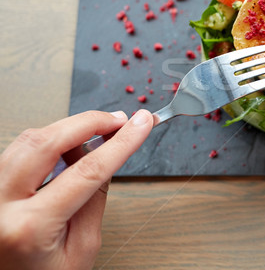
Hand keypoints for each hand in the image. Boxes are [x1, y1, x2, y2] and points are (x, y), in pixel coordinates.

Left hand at [0, 110, 153, 269]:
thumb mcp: (80, 250)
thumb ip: (94, 201)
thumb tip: (107, 156)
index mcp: (29, 228)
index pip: (87, 171)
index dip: (121, 143)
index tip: (141, 125)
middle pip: (47, 142)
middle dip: (89, 122)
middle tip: (119, 119)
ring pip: (29, 139)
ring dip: (68, 128)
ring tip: (98, 133)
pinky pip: (17, 149)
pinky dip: (47, 141)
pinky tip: (68, 146)